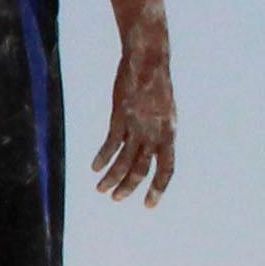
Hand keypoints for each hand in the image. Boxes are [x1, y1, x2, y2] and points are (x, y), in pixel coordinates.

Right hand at [91, 24, 176, 203]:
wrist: (148, 60)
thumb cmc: (156, 84)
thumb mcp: (165, 112)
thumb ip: (159, 132)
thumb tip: (151, 149)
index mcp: (170, 133)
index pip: (167, 169)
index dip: (158, 188)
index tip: (149, 205)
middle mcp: (156, 133)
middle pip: (142, 169)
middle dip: (129, 187)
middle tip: (116, 199)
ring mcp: (138, 125)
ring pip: (125, 161)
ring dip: (112, 178)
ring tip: (101, 190)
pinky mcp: (121, 116)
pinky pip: (111, 144)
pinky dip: (102, 158)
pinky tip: (94, 167)